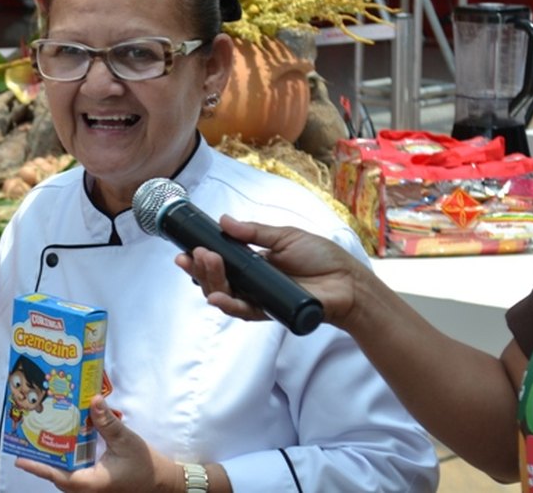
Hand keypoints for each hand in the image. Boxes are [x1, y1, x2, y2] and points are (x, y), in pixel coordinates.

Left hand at [14, 395, 181, 491]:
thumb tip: (93, 400)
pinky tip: (62, 442)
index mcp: (92, 483)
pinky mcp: (93, 482)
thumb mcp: (126, 441)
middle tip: (26, 439)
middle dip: (41, 458)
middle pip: (57, 475)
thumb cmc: (144, 465)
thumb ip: (107, 422)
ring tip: (38, 438)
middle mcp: (87, 488)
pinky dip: (65, 459)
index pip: (59, 476)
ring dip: (53, 458)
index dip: (38, 467)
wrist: (160, 482)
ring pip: (64, 474)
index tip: (20, 459)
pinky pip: (73, 472)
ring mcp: (90, 487)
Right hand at [175, 215, 368, 327]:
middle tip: (197, 253)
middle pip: (216, 279)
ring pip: (224, 295)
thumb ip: (254, 232)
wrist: (348, 282)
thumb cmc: (322, 258)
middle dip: (200, 268)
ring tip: (206, 262)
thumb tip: (223, 220)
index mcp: (252, 263)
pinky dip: (228, 305)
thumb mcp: (285, 236)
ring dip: (210, 280)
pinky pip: (243, 312)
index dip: (200, 258)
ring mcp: (258, 298)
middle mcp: (251, 282)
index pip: (220, 262)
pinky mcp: (269, 312)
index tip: (184, 250)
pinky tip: (216, 297)